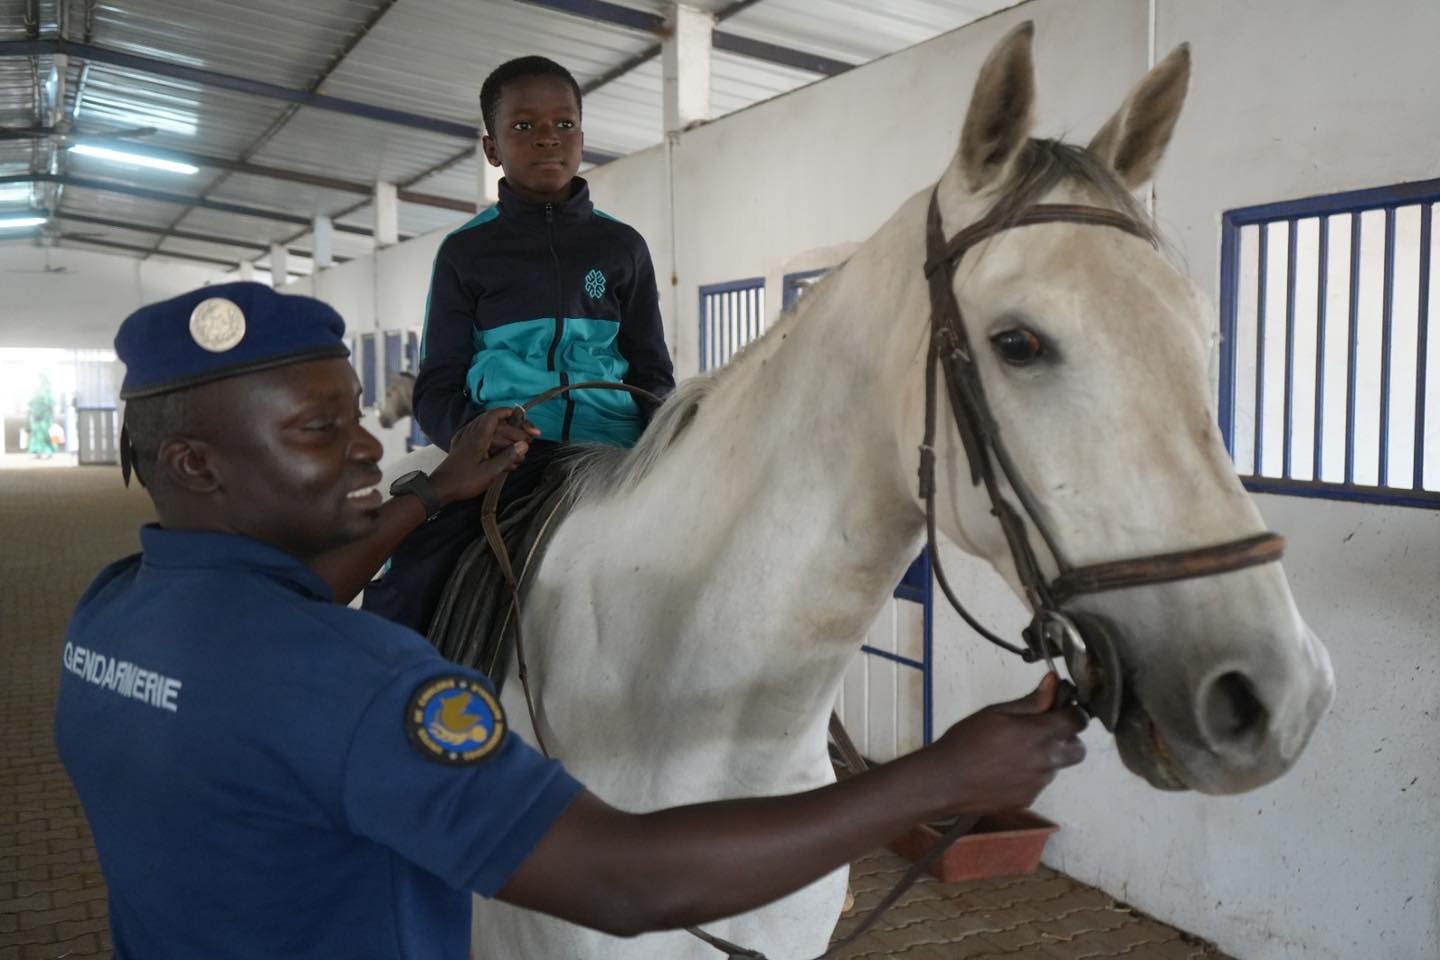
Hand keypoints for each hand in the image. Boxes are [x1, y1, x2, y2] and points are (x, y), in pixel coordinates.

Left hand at [429, 408, 540, 503]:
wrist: (440, 488)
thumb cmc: (464, 481)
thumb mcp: (489, 472)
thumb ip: (507, 457)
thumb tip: (524, 445)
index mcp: (478, 436)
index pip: (495, 415)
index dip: (512, 414)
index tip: (527, 424)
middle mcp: (472, 433)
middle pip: (498, 424)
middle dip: (516, 432)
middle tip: (530, 444)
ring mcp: (468, 439)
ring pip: (493, 433)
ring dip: (508, 441)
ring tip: (519, 457)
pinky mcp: (466, 447)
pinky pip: (485, 440)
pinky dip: (497, 446)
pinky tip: (506, 460)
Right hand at [928, 673, 1086, 815]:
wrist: (945, 780)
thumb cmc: (966, 741)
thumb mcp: (996, 712)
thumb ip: (1030, 701)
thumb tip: (1053, 684)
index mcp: (1039, 734)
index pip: (1078, 721)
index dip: (1073, 711)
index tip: (1061, 708)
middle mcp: (1045, 761)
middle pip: (1078, 749)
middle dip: (1068, 738)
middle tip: (1044, 731)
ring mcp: (1038, 783)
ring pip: (1057, 766)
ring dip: (1046, 756)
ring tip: (1014, 752)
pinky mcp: (1028, 799)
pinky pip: (1039, 783)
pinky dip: (1030, 774)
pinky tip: (1005, 769)